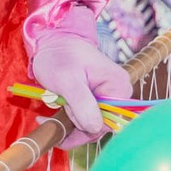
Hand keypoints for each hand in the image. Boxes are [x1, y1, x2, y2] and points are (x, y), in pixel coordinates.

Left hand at [30, 14, 128, 148]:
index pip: (109, 122)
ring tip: (55, 104)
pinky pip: (87, 118)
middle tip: (56, 108)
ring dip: (70, 121)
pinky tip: (55, 114)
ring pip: (91, 124)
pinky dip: (70, 119)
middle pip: (100, 125)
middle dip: (75, 123)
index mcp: (118, 87)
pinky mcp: (98, 99)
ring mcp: (109, 96)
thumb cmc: (58, 56)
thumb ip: (82, 103)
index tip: (61, 124)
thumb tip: (95, 128)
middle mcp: (118, 93)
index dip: (85, 127)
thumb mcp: (66, 80)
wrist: (52, 42)